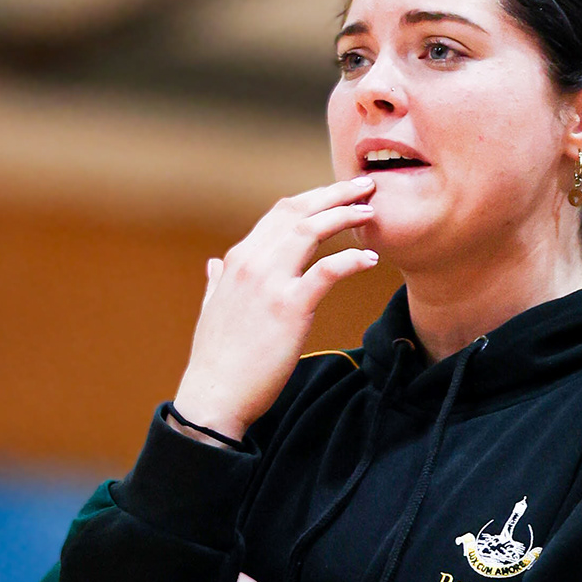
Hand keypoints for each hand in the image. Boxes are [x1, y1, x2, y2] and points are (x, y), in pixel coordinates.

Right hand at [172, 178, 381, 439]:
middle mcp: (252, 263)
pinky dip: (351, 260)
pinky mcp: (289, 307)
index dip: (313, 199)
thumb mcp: (210, 311)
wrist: (214, 396)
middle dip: (335, 194)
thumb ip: (216, 283)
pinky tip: (370, 259)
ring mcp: (270, 283)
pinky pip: (327, 271)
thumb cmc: (216, 359)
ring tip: (371, 211)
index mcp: (238, 260)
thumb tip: (213, 265)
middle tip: (366, 186)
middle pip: (299, 212)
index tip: (338, 194)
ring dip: (345, 215)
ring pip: (312, 231)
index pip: (280, 214)